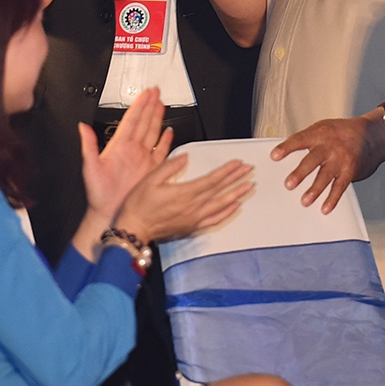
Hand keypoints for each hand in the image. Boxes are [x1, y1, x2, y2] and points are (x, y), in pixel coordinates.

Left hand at [79, 88, 168, 221]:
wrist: (108, 212)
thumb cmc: (98, 193)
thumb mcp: (90, 167)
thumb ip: (89, 145)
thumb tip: (82, 127)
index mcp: (119, 146)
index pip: (131, 120)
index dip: (139, 105)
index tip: (145, 93)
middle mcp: (132, 150)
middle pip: (144, 122)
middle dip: (150, 106)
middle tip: (156, 92)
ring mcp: (142, 159)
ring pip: (152, 132)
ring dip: (157, 118)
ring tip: (162, 104)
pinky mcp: (151, 169)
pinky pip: (161, 151)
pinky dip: (166, 141)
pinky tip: (169, 132)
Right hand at [114, 153, 253, 243]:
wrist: (134, 228)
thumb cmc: (139, 205)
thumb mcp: (150, 179)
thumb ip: (169, 166)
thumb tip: (185, 156)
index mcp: (184, 193)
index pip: (212, 179)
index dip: (227, 171)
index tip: (238, 163)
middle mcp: (192, 206)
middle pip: (220, 191)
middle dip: (237, 179)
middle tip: (249, 171)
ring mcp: (194, 218)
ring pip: (221, 205)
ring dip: (237, 195)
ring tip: (249, 187)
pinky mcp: (192, 227)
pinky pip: (215, 220)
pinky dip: (227, 213)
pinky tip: (235, 207)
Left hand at [272, 115, 384, 213]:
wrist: (372, 135)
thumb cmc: (343, 132)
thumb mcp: (323, 129)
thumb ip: (307, 140)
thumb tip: (285, 152)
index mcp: (319, 133)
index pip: (299, 140)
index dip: (286, 147)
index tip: (274, 156)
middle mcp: (329, 146)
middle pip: (312, 160)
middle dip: (300, 173)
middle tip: (288, 184)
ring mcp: (340, 159)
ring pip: (325, 176)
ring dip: (314, 190)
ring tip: (305, 201)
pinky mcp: (350, 171)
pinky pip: (340, 186)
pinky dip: (333, 198)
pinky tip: (325, 207)